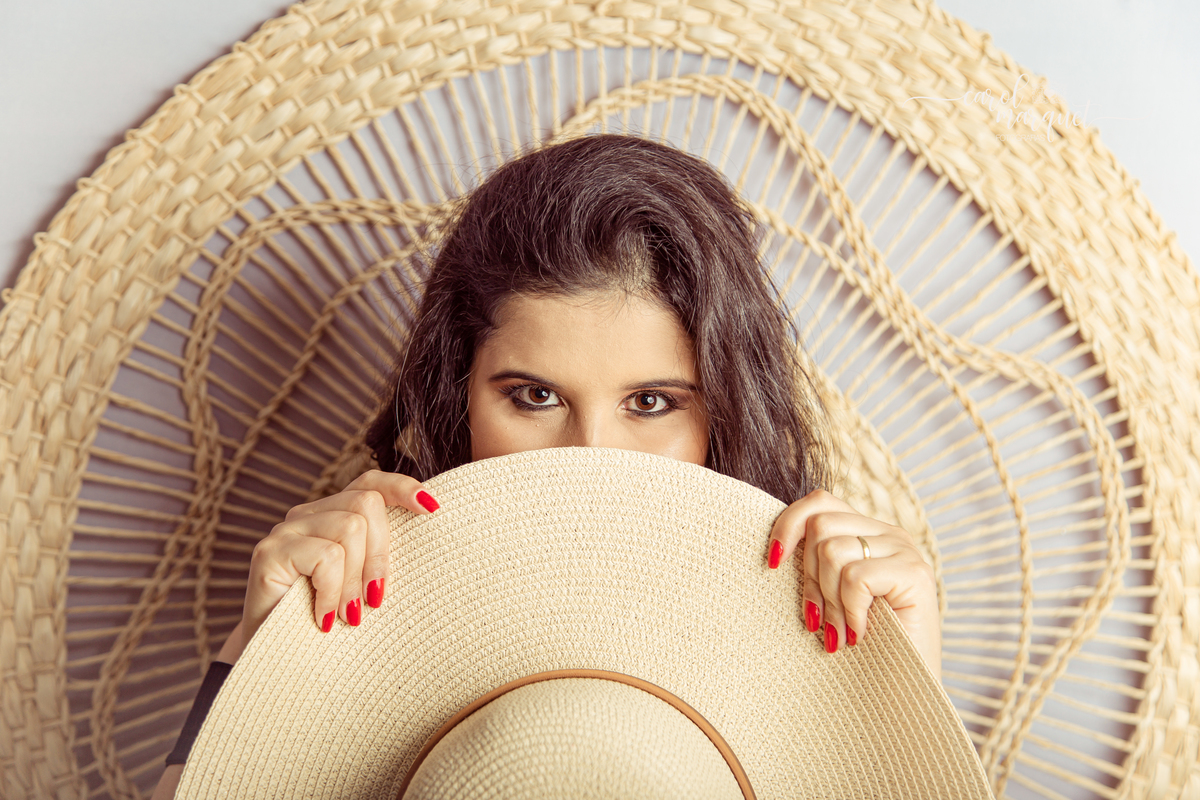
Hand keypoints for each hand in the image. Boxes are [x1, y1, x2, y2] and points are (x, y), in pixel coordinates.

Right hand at [241, 470, 439, 645]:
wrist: (279, 662)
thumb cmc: (331, 623)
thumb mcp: (365, 584)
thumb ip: (382, 556)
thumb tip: (429, 526)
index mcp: (335, 515)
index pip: (371, 482)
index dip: (402, 488)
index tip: (433, 509)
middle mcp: (309, 514)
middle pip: (367, 503)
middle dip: (380, 555)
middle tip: (374, 600)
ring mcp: (287, 529)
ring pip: (350, 529)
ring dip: (355, 582)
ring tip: (348, 615)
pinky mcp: (270, 551)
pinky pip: (327, 556)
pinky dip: (333, 592)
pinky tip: (324, 617)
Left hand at [766, 490, 940, 678]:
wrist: (903, 695)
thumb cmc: (861, 649)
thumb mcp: (829, 598)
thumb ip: (815, 567)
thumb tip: (775, 552)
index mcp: (867, 533)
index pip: (819, 503)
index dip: (788, 526)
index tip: (772, 565)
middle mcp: (889, 533)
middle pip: (820, 526)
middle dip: (810, 578)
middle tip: (820, 621)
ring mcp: (905, 550)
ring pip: (833, 550)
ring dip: (830, 600)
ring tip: (842, 631)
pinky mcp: (915, 573)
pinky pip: (856, 578)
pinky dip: (851, 612)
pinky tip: (861, 634)